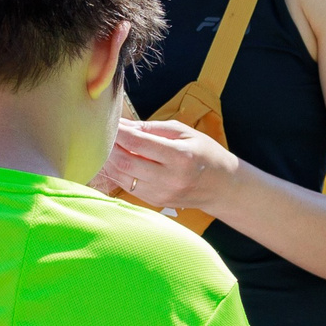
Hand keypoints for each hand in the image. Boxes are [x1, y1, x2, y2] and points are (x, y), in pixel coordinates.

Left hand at [97, 118, 238, 210]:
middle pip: (125, 161)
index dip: (118, 132)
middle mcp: (170, 178)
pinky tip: (117, 161)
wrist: (224, 186)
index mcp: (180, 156)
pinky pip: (128, 186)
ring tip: (106, 147)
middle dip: (109, 146)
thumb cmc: (206, 154)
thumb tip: (123, 124)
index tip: (108, 123)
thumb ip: (153, 128)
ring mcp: (162, 193)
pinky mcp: (156, 201)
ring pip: (122, 175)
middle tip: (102, 135)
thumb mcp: (186, 133)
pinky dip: (118, 172)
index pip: (137, 142)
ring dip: (110, 160)